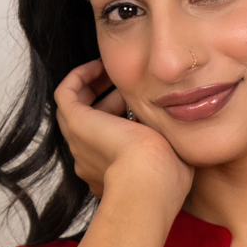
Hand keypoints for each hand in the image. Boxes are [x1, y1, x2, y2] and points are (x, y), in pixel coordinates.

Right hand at [54, 59, 191, 212]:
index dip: (123, 119)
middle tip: (125, 83)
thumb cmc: (167, 178)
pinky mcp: (76, 123)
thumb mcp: (173, 160)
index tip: (141, 105)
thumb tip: (181, 132)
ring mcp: (80, 142)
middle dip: (106, 100)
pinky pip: (65, 94)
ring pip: (75, 109)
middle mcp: (90, 159)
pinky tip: (98, 66)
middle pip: (90, 124)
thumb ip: (173, 145)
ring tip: (109, 70)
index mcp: (112, 172)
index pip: (110, 143)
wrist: (149, 181)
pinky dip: (79, 77)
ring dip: (91, 87)